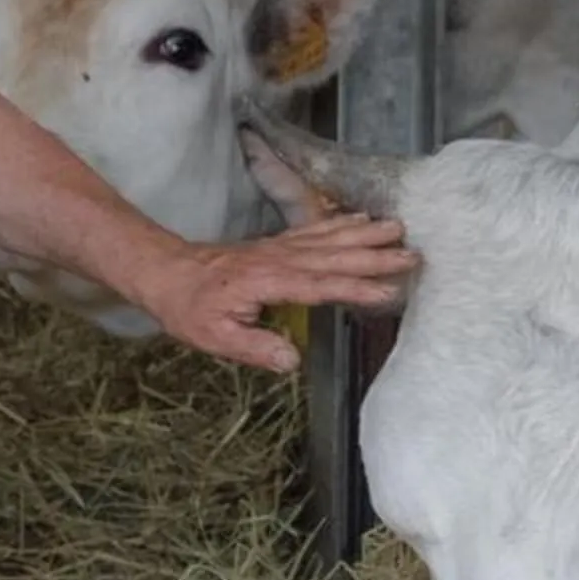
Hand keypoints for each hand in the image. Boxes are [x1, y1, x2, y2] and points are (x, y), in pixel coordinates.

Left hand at [138, 213, 415, 374]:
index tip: (386, 290)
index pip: (319, 285)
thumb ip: (255, 347)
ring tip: (398, 227)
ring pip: (328, 237)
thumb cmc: (189, 307)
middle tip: (412, 253)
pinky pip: (314, 230)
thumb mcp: (215, 337)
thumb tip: (292, 360)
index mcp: (267, 281)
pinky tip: (359, 219)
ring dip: (365, 233)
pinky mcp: (276, 244)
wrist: (166, 272)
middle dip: (374, 255)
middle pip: (334, 255)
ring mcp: (278, 248)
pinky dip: (340, 223)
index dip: (354, 288)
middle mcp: (277, 259)